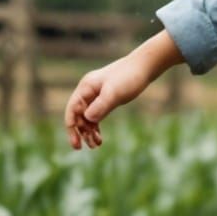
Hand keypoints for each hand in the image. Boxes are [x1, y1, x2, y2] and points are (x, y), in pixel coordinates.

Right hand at [64, 31, 180, 149]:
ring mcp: (96, 96)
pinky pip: (96, 115)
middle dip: (80, 132)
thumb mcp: (115, 92)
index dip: (71, 127)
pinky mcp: (106, 99)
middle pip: (78, 115)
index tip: (76, 143)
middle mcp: (88, 92)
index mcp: (85, 88)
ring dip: (88, 131)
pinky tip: (99, 138)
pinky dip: (96, 127)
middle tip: (82, 148)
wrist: (144, 67)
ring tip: (95, 145)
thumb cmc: (129, 77)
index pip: (72, 110)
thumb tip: (87, 119)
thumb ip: (101, 105)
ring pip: (87, 117)